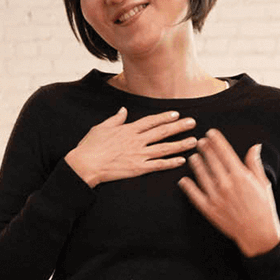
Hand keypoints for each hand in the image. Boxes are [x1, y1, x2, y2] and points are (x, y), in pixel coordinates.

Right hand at [63, 108, 195, 187]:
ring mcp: (138, 155)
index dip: (165, 117)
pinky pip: (158, 165)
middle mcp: (136, 140)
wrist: (85, 165)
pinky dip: (170, 162)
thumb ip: (115, 119)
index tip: (176, 114)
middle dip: (179, 126)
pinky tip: (182, 160)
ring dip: (180, 144)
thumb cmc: (90, 147)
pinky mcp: (138, 169)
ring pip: (164, 148)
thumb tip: (123, 110)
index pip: (151, 121)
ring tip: (194, 141)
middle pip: (162, 132)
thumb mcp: (101, 128)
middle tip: (193, 123)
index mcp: (128, 130)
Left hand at [177, 130, 279, 256]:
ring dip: (196, 164)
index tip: (211, 133)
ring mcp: (216, 197)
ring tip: (192, 156)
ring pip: (201, 175)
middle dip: (205, 149)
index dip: (216, 140)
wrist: (258, 233)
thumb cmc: (264, 207)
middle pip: (212, 161)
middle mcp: (226, 184)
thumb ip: (254, 164)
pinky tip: (184, 180)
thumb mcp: (263, 183)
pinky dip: (188, 187)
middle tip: (199, 141)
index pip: (225, 152)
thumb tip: (254, 146)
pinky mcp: (209, 210)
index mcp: (241, 176)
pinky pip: (195, 195)